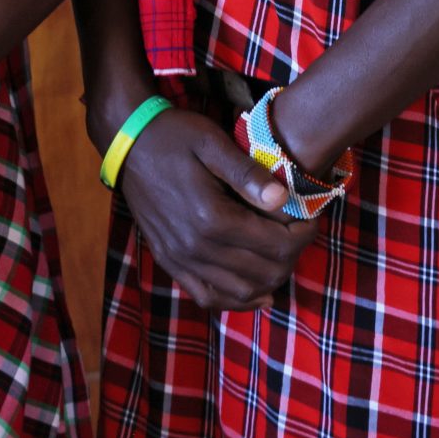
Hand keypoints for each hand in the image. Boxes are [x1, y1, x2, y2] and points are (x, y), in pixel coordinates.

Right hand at [114, 107, 318, 312]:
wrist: (127, 142)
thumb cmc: (174, 136)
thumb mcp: (213, 143)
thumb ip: (248, 173)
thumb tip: (284, 198)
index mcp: (211, 217)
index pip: (275, 244)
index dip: (303, 235)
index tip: (312, 218)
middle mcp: (196, 247)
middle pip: (263, 272)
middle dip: (292, 256)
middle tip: (300, 234)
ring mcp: (180, 259)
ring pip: (240, 292)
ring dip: (270, 279)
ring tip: (283, 256)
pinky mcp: (169, 262)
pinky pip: (208, 297)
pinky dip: (236, 301)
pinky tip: (257, 293)